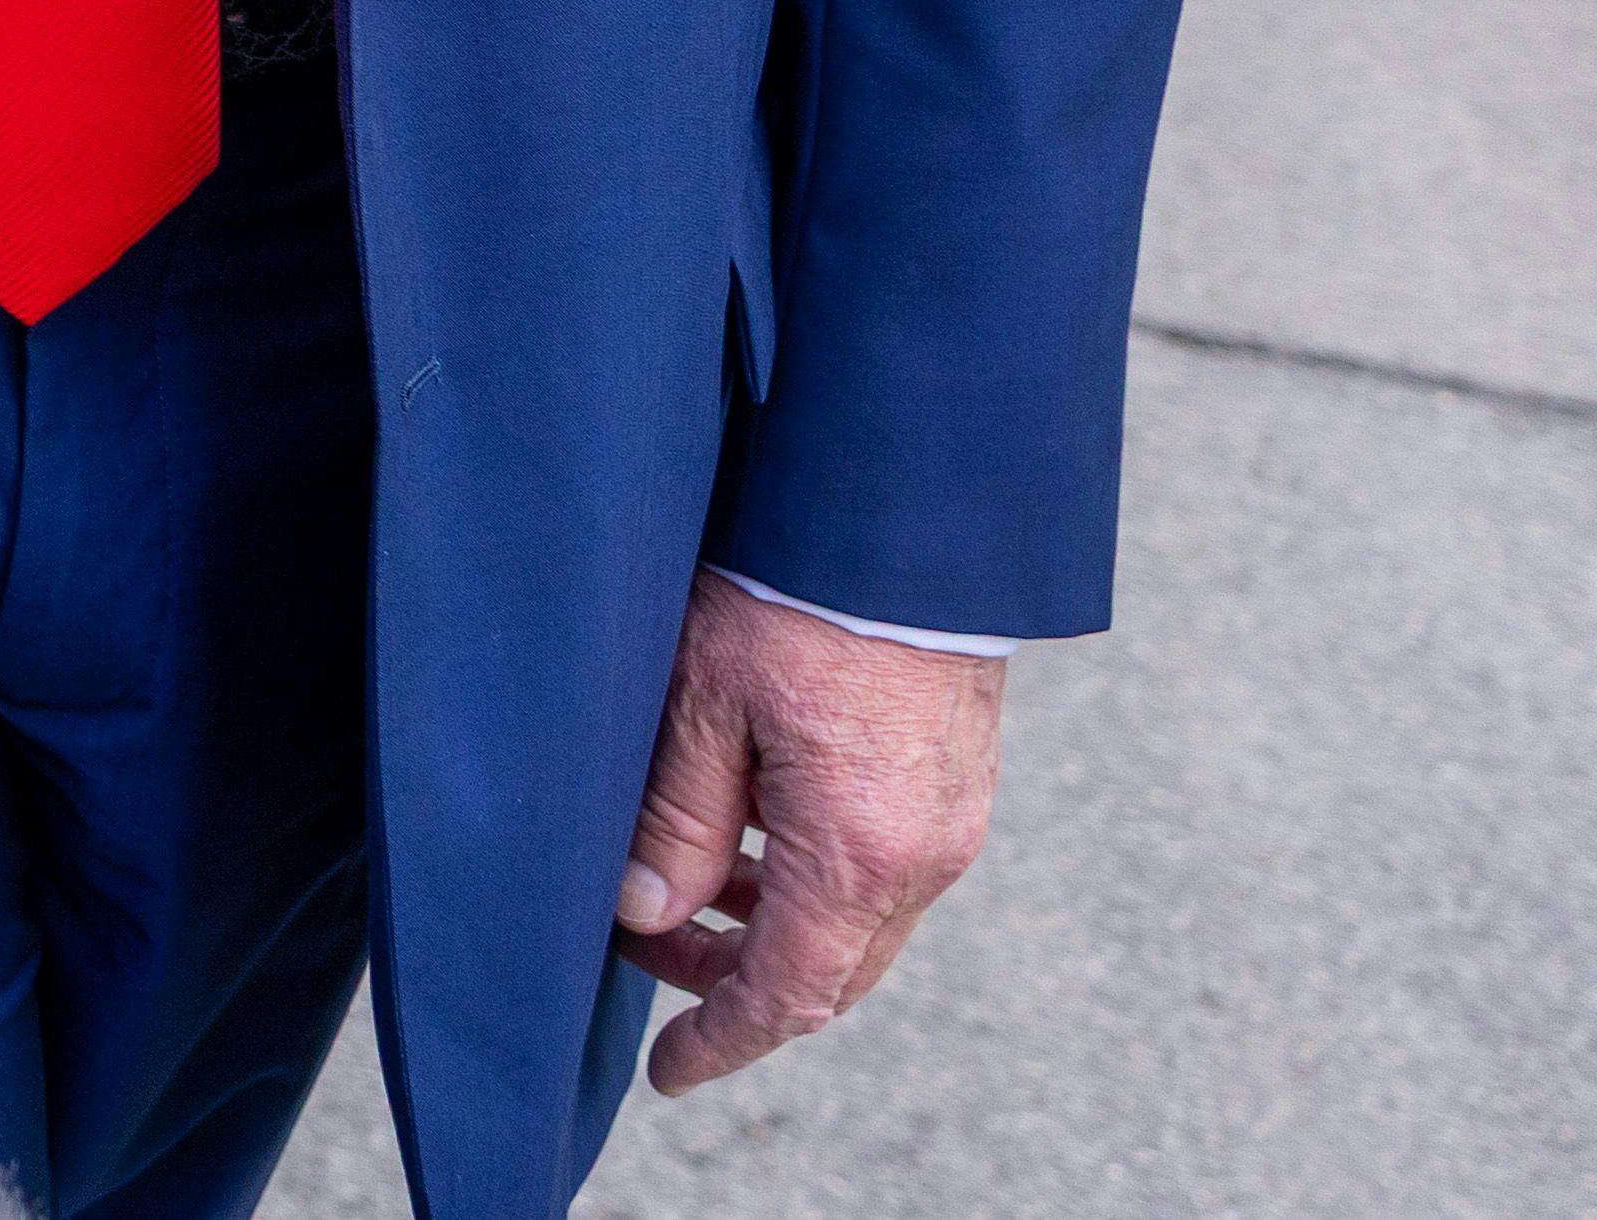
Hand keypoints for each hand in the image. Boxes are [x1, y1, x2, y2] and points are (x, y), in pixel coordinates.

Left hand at [616, 576, 1010, 1089]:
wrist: (901, 525)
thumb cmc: (791, 600)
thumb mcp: (700, 707)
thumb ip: (675, 820)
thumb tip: (643, 911)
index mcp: (858, 853)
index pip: (789, 993)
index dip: (723, 1039)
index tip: (671, 1071)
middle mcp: (922, 854)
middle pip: (829, 968)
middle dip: (734, 981)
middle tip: (646, 952)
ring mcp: (948, 820)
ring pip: (857, 918)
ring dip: (772, 923)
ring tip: (682, 885)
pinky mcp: (953, 780)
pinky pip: (881, 864)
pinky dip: (812, 875)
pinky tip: (749, 829)